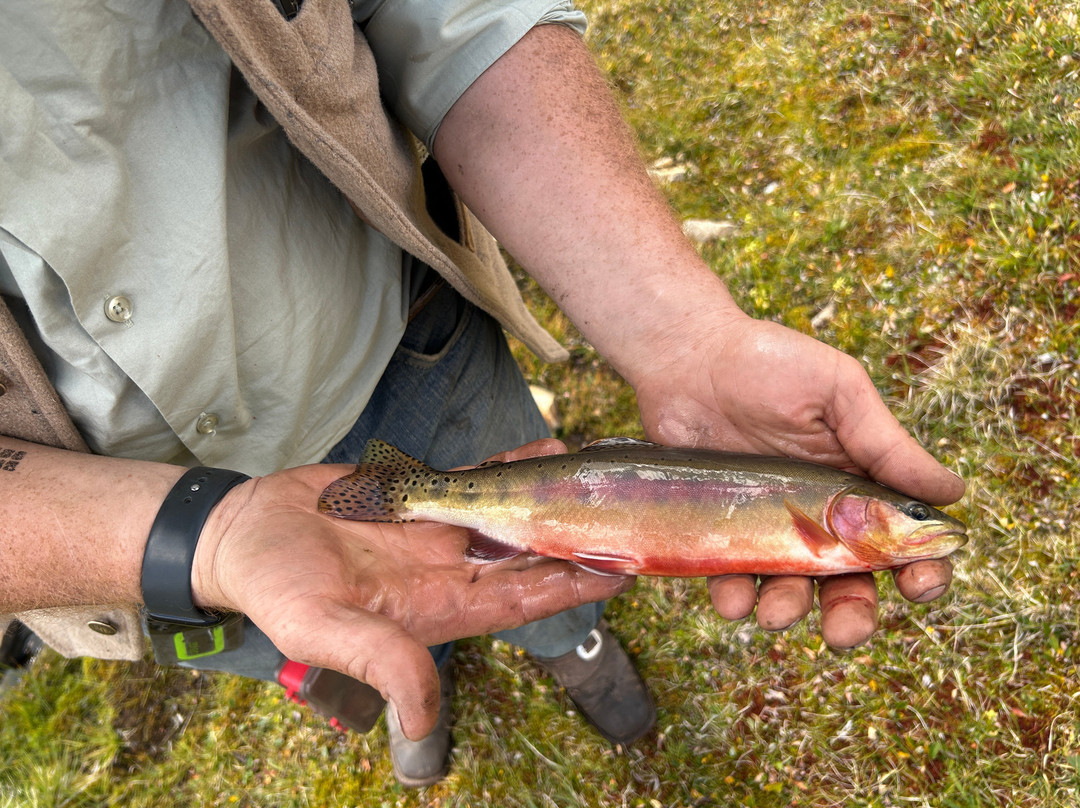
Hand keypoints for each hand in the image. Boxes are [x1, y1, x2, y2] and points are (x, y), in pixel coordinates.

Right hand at [191, 440, 632, 739]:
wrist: (241, 532)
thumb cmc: (276, 588)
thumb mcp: (321, 630)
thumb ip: (378, 662)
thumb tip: (423, 723)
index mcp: (438, 607)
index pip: (522, 600)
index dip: (571, 587)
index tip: (621, 570)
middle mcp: (448, 569)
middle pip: (530, 556)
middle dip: (578, 539)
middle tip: (631, 514)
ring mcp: (437, 530)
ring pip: (511, 512)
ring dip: (554, 497)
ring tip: (603, 477)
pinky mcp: (419, 495)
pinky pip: (476, 477)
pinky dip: (511, 464)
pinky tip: (547, 449)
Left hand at [631, 312, 964, 647]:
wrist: (687, 356)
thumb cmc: (768, 362)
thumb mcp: (837, 392)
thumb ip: (886, 445)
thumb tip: (952, 494)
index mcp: (858, 483)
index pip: (900, 540)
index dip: (920, 570)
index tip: (920, 585)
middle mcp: (818, 514)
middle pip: (849, 582)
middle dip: (852, 616)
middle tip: (845, 632)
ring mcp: (768, 526)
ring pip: (791, 590)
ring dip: (790, 611)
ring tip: (777, 613)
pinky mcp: (721, 530)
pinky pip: (732, 578)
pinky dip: (735, 596)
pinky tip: (733, 597)